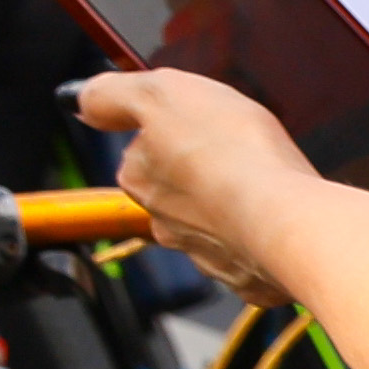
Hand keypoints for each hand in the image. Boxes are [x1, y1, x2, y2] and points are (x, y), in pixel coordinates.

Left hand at [73, 66, 312, 307]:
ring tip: (263, 178)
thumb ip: (113, 95)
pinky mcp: (249, 276)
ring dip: (233, 200)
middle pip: (178, 188)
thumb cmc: (232, 152)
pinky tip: (279, 211)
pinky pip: (253, 247)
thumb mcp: (163, 92)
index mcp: (140, 180)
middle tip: (236, 147)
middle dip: (202, 168)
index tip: (195, 125)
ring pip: (216, 218)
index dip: (171, 131)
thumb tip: (81, 99)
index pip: (141, 153)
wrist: (287, 220)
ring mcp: (208, 254)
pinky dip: (263, 231)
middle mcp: (165, 223)